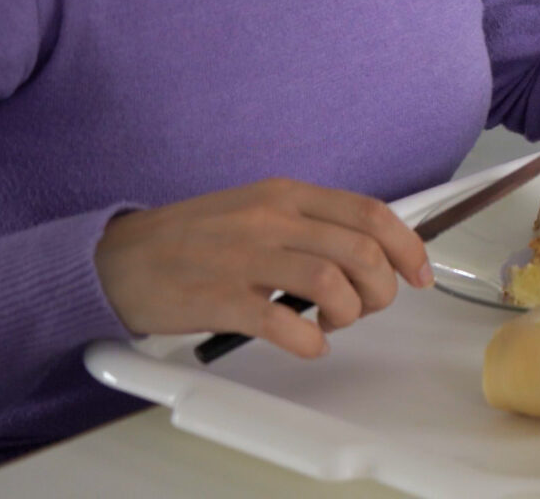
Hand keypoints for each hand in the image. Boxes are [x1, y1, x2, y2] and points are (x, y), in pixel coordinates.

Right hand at [92, 179, 431, 358]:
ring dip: (350, 313)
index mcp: (286, 195)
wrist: (119, 258)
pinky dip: (309, 340)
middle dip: (383, 288)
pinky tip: (308, 344)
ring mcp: (245, 258)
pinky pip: (282, 323)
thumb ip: (308, 223)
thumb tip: (368, 250)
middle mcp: (272, 219)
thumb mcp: (257, 208)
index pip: (370, 214)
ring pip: (332, 284)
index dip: (408, 246)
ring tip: (336, 324)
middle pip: (361, 251)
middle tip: (370, 307)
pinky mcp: (220, 298)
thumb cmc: (193, 238)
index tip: (420, 274)